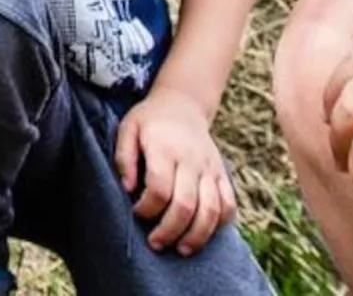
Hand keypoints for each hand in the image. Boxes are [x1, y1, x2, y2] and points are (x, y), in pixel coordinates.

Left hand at [116, 86, 237, 256]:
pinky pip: (228, 204)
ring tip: (181, 249)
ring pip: (211, 210)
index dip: (147, 208)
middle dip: (169, 230)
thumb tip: (127, 188)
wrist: (183, 104)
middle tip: (155, 243)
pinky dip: (220, 224)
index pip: (160, 188)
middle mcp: (191, 160)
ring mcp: (210, 168)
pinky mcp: (222, 174)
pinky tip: (204, 234)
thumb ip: (123, 158)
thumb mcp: (127, 129)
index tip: (136, 211)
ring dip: (196, 236)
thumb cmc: (149, 121)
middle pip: (185, 205)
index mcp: (165, 148)